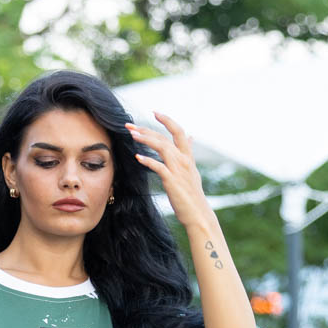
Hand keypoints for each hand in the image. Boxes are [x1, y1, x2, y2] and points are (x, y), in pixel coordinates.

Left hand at [127, 112, 214, 232]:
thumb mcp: (192, 170)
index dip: (167, 120)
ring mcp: (179, 170)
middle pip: (165, 137)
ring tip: (132, 135)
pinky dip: (148, 161)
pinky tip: (138, 157)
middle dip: (146, 129)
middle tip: (129, 125)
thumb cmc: (192, 194)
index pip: (179, 131)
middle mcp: (184, 160)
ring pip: (162, 147)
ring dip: (146, 139)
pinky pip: (159, 167)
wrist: (198, 214)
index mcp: (188, 156)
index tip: (154, 112)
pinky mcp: (172, 181)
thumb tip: (191, 137)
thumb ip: (188, 153)